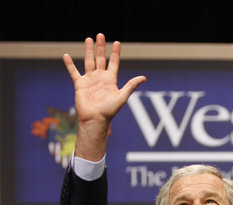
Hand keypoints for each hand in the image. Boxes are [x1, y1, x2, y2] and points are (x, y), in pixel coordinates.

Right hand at [63, 33, 145, 160]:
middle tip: (100, 34)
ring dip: (88, 50)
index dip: (115, 53)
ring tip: (88, 39)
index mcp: (111, 80)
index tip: (117, 42)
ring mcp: (90, 80)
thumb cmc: (109, 110)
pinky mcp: (80, 84)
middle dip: (100, 47)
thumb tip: (144, 78)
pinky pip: (74, 72)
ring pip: (89, 61)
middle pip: (101, 59)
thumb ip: (131, 85)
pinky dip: (69, 64)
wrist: (95, 119)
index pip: (114, 63)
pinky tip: (66, 55)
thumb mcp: (122, 96)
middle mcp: (100, 78)